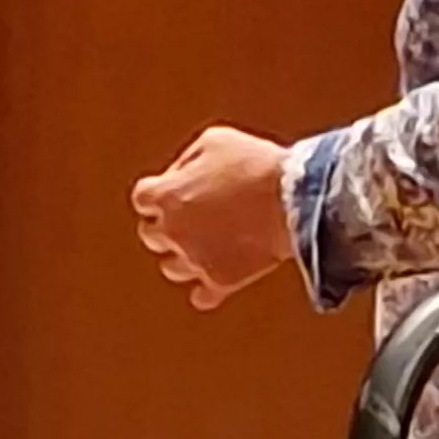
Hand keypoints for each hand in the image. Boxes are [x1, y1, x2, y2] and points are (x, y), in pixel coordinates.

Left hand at [131, 127, 295, 309]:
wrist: (295, 198)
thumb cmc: (256, 163)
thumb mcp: (215, 140)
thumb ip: (186, 160)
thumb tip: (175, 179)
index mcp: (166, 195)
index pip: (143, 198)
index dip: (159, 193)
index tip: (178, 191)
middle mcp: (172, 231)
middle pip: (151, 234)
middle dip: (167, 225)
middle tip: (194, 217)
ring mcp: (195, 259)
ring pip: (172, 268)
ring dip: (185, 257)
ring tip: (208, 245)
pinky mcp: (220, 281)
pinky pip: (201, 297)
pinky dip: (207, 289)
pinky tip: (218, 275)